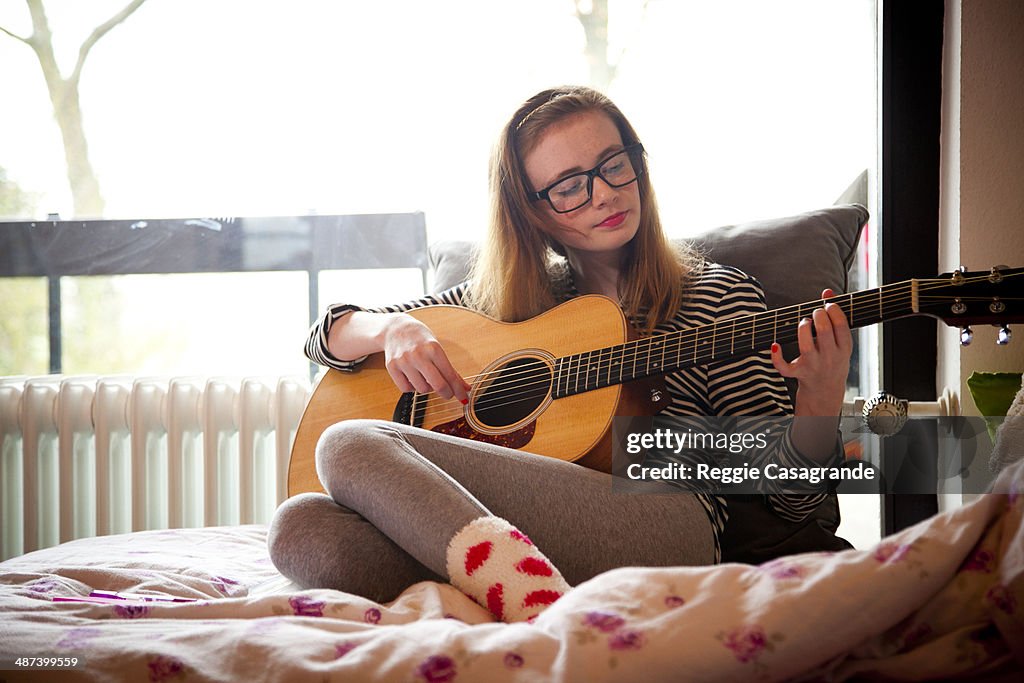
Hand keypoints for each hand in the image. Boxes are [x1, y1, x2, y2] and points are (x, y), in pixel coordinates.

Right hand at [382, 314, 471, 402]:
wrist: (395, 329)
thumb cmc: (420, 339)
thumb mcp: (437, 349)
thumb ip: (451, 370)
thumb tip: (465, 388)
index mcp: (433, 348)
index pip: (450, 375)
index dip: (458, 390)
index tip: (464, 398)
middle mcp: (418, 354)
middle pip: (438, 385)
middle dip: (447, 393)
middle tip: (448, 394)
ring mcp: (404, 361)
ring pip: (421, 389)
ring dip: (427, 388)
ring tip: (425, 377)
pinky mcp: (391, 367)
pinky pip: (406, 389)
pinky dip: (412, 387)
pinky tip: (413, 378)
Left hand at [770, 288, 851, 416]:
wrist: (826, 390)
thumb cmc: (832, 359)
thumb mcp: (839, 341)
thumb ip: (835, 317)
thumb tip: (827, 291)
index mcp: (844, 348)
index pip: (841, 326)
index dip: (833, 311)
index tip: (827, 305)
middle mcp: (830, 358)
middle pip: (823, 332)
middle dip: (817, 315)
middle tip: (814, 313)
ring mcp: (814, 366)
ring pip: (806, 346)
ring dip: (802, 328)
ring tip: (803, 322)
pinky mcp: (798, 373)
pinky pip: (785, 367)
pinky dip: (777, 357)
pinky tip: (775, 345)